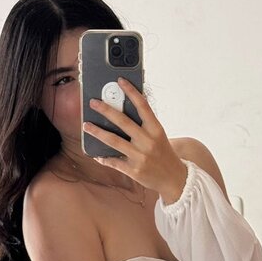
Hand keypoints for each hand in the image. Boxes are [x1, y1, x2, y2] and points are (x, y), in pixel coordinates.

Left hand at [83, 78, 187, 202]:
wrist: (175, 179)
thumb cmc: (163, 153)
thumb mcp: (158, 136)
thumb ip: (143, 125)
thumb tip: (122, 112)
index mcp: (156, 129)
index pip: (143, 106)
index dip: (131, 92)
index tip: (120, 81)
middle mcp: (148, 141)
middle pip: (123, 122)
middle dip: (106, 110)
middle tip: (93, 102)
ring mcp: (140, 157)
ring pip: (114, 141)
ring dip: (98, 132)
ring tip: (86, 125)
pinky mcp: (134, 171)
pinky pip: (114, 162)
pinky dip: (103, 158)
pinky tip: (96, 154)